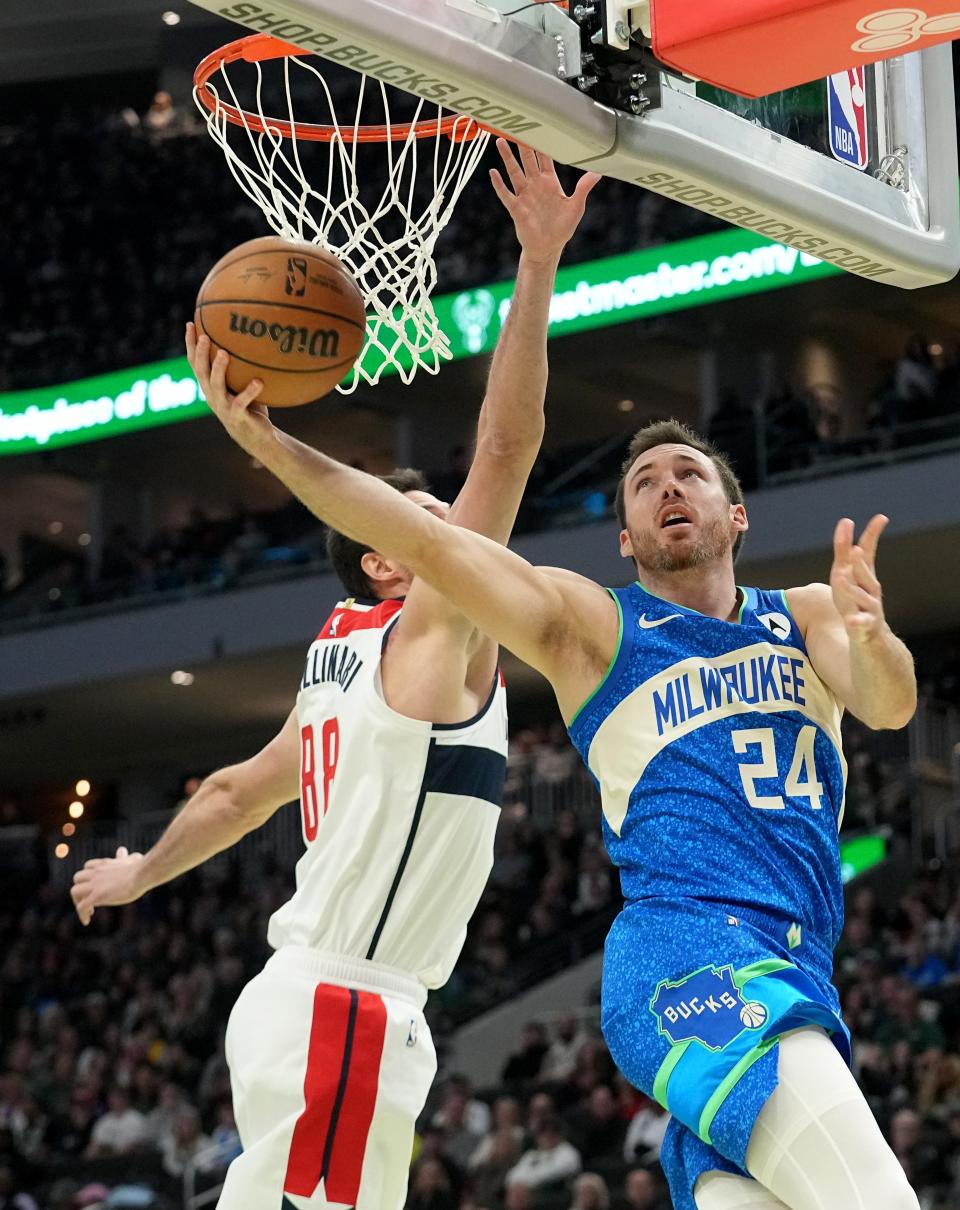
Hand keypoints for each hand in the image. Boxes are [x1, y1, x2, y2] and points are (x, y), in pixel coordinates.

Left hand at [70, 846, 145, 925]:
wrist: (142, 874)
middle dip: (81, 889)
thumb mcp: (130, 859)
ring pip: (75, 891)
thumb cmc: (140, 868)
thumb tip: (121, 850)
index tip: (96, 887)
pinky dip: (81, 914)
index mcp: (104, 864)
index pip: (88, 867)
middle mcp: (96, 872)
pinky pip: (81, 907)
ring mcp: (95, 884)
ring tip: (90, 911)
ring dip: (79, 901)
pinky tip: (87, 921)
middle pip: (77, 878)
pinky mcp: (97, 895)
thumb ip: (123, 857)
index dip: (89, 878)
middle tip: (91, 900)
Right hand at [186, 323, 273, 457]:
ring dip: (218, 369)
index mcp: (210, 386)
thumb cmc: (251, 407)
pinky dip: (250, 392)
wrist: (256, 437)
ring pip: (216, 386)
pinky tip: (259, 382)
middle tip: (203, 336)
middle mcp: (212, 395)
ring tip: (223, 353)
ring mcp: (223, 407)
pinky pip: (242, 402)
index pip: (195, 363)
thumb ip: (243, 366)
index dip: (190, 345)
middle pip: (201, 371)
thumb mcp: (243, 384)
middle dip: (200, 353)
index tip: (190, 323)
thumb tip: (254, 337)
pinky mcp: (238, 417)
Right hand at [489, 138, 600, 263]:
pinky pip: (506, 194)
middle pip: (527, 160)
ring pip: (514, 172)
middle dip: (522, 144)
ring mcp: (524, 196)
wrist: (548, 248)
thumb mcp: (576, 206)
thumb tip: (598, 172)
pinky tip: (493, 173)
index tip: (538, 126)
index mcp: (550, 182)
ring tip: (500, 142)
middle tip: (517, 125)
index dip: (542, 142)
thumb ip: (583, 188)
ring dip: (507, 158)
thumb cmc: (562, 228)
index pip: (544, 157)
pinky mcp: (516, 209)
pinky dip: (499, 184)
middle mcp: (535, 185)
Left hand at [830, 515, 888, 643]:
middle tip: (854, 550)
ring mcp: (870, 607)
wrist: (869, 634)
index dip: (872, 535)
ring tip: (840, 578)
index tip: (881, 518)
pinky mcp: (865, 625)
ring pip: (863, 597)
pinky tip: (850, 621)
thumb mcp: (845, 573)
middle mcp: (871, 588)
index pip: (868, 552)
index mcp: (864, 574)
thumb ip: (843, 549)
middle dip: (859, 563)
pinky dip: (856, 622)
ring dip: (852, 588)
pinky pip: (861, 623)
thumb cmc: (854, 599)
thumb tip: (846, 520)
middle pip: (865, 574)